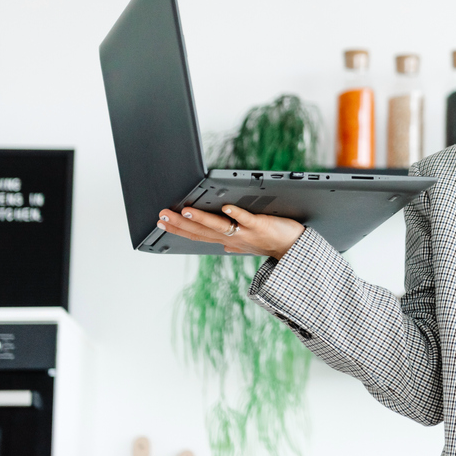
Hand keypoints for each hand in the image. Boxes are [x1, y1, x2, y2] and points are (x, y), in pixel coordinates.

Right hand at [156, 204, 304, 259]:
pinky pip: (246, 219)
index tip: (160, 222)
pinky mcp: (260, 225)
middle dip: (180, 223)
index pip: (198, 235)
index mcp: (227, 240)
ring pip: (219, 225)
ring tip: (185, 210)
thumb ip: (232, 242)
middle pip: (202, 230)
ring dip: (202, 218)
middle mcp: (233, 238)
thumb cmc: (270, 242)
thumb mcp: (246, 244)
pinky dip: (236, 213)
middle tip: (162, 214)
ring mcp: (246, 233)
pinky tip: (226, 207)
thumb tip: (221, 244)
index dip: (178, 229)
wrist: (294, 248)